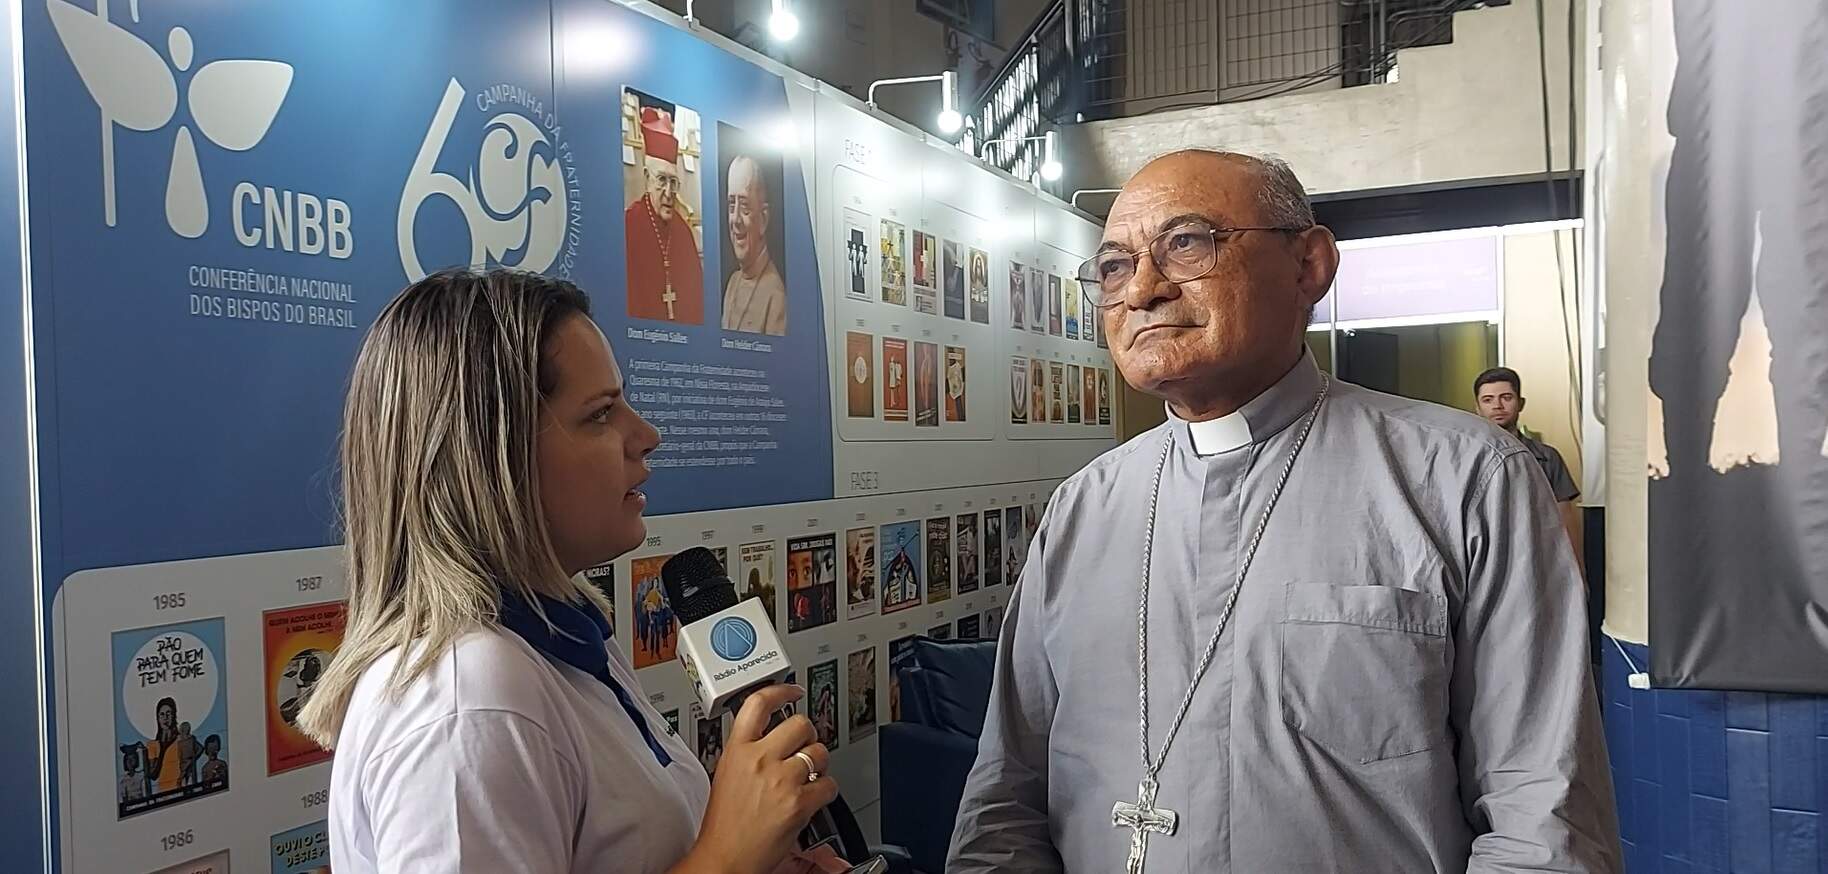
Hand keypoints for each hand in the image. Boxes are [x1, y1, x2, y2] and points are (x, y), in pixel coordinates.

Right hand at [675, 685, 838, 873]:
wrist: (725, 859)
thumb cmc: (724, 825)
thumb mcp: (726, 775)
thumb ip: (748, 752)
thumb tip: (770, 740)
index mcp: (737, 750)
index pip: (759, 704)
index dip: (781, 691)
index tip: (792, 690)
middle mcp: (759, 760)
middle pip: (800, 723)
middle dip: (808, 735)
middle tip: (804, 747)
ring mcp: (780, 780)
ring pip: (819, 752)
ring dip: (819, 764)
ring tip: (808, 777)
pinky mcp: (798, 802)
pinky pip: (829, 784)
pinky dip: (827, 791)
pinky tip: (814, 797)